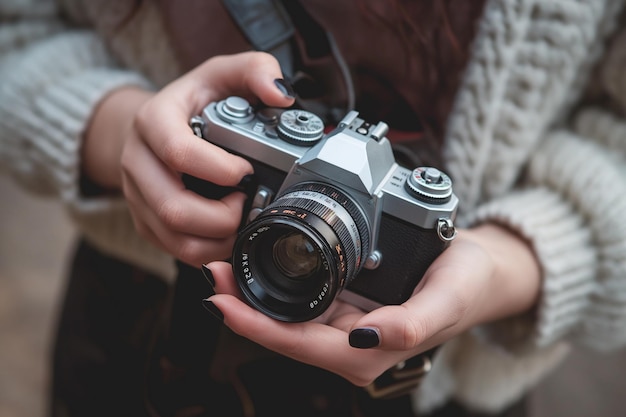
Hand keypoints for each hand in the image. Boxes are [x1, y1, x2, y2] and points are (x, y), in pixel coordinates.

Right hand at [82, 52, 294, 265]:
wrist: (153, 126)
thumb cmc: (191, 102)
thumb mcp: (221, 73)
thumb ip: (255, 70)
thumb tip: (281, 95)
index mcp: (153, 122)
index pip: (179, 153)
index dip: (221, 169)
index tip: (247, 170)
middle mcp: (137, 162)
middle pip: (173, 208)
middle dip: (222, 217)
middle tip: (246, 205)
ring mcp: (137, 196)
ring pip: (174, 238)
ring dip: (217, 240)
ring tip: (239, 223)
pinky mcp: (144, 221)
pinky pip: (175, 250)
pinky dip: (208, 251)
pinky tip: (227, 235)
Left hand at [204, 223, 540, 385]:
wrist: (477, 272)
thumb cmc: (467, 287)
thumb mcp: (448, 300)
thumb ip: (412, 324)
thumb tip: (365, 339)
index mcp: (366, 353)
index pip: (298, 343)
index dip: (255, 324)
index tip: (221, 300)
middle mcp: (348, 345)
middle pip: (282, 330)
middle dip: (242, 305)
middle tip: (212, 272)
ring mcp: (343, 325)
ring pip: (286, 315)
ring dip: (252, 293)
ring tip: (223, 264)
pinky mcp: (344, 305)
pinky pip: (300, 298)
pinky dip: (274, 283)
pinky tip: (256, 262)